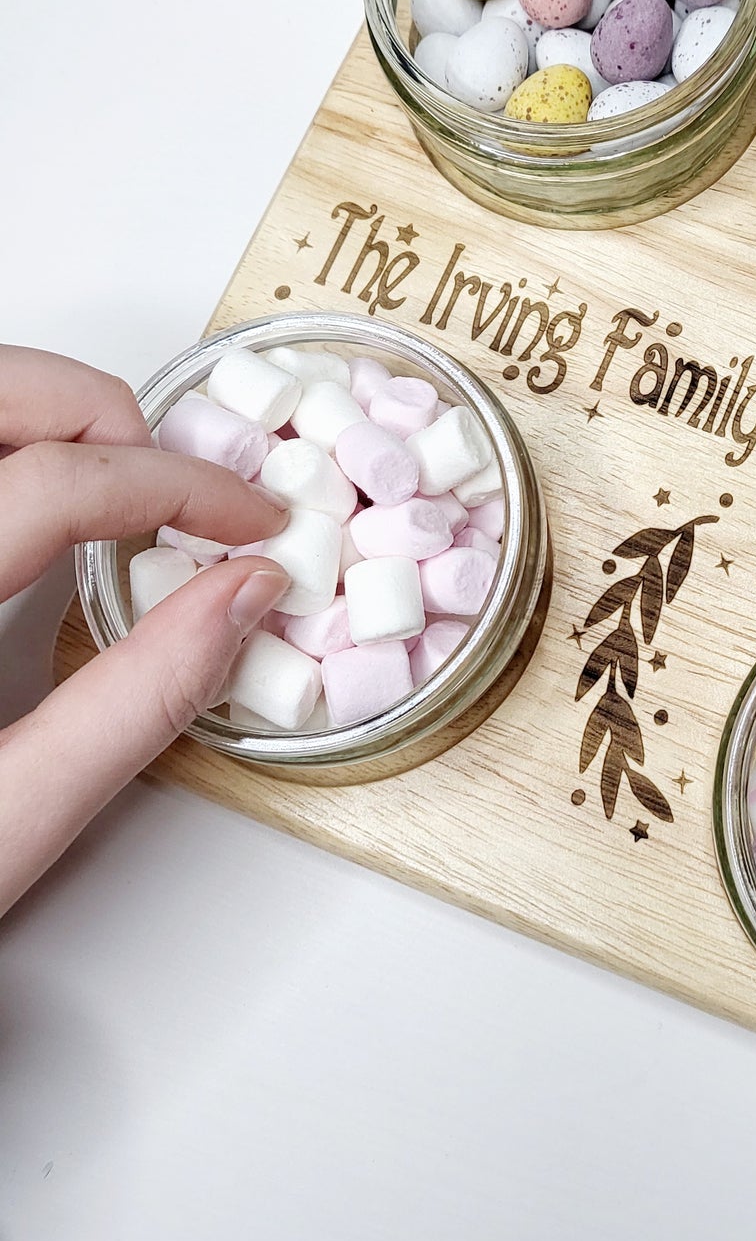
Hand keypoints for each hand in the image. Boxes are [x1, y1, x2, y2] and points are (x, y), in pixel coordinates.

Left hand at [0, 347, 287, 917]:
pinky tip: (33, 504)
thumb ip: (135, 701)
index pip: (58, 483)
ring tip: (113, 483)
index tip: (247, 519)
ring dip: (47, 420)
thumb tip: (240, 597)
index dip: (179, 487)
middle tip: (177, 483)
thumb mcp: (6, 824)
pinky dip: (2, 456)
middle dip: (106, 415)